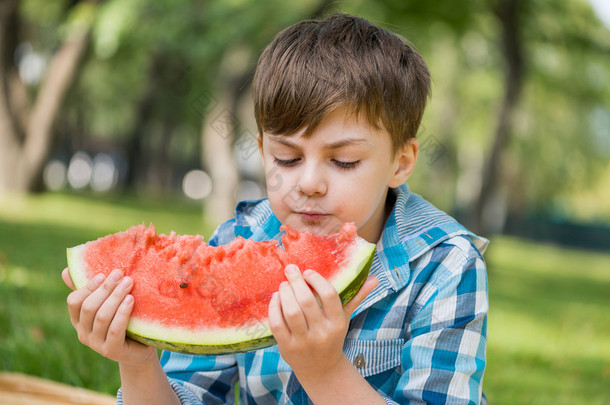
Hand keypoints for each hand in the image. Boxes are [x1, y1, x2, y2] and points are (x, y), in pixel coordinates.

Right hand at [63, 268, 156, 366]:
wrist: (139, 349)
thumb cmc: (123, 321)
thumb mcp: (107, 304)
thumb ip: (92, 290)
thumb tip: (65, 271)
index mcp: (79, 320)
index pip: (74, 301)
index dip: (87, 287)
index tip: (103, 274)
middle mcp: (83, 333)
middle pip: (89, 307)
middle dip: (105, 288)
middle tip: (120, 274)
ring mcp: (96, 344)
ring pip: (102, 317)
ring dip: (116, 297)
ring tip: (128, 283)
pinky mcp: (111, 351)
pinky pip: (114, 329)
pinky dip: (122, 313)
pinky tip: (131, 300)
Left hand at [268, 264, 377, 379]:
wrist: (321, 369)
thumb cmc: (331, 336)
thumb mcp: (345, 318)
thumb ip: (357, 296)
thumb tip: (375, 278)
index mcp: (337, 323)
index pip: (329, 296)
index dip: (317, 280)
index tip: (308, 272)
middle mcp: (322, 333)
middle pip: (307, 302)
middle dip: (296, 281)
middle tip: (291, 270)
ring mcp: (304, 342)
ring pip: (291, 312)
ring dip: (284, 293)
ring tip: (284, 285)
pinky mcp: (287, 348)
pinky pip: (277, 324)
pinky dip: (274, 308)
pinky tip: (276, 298)